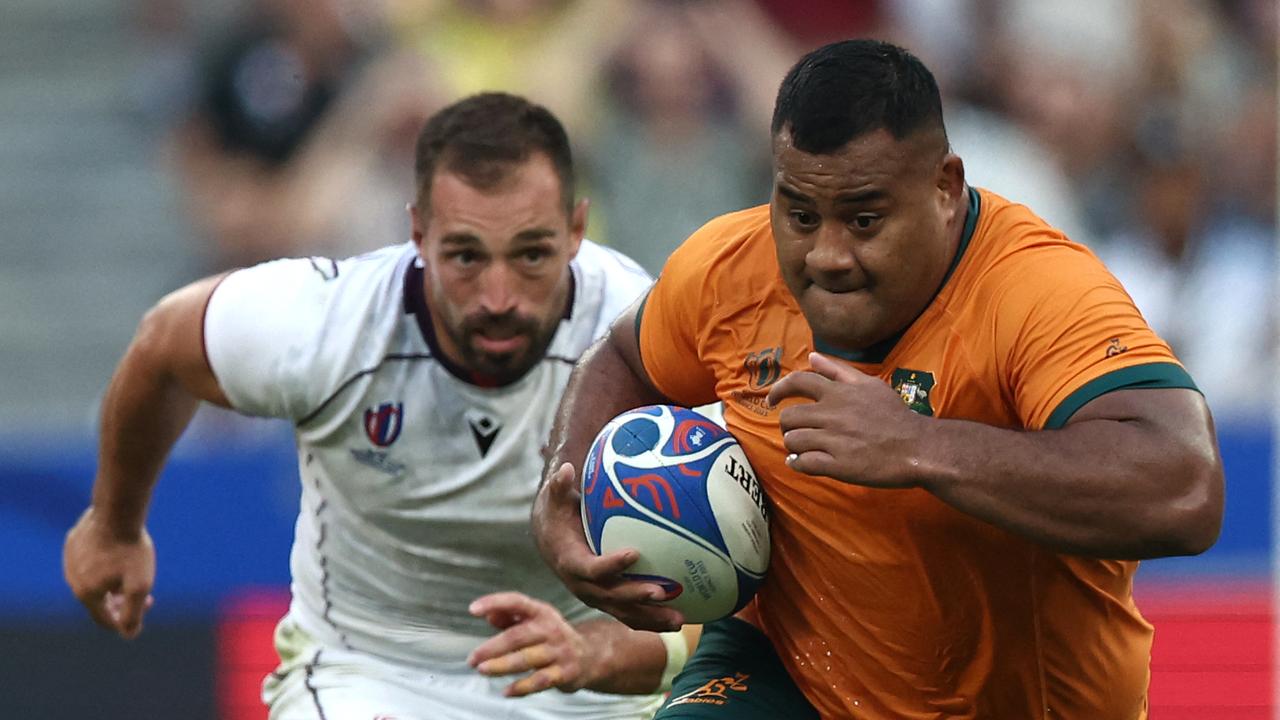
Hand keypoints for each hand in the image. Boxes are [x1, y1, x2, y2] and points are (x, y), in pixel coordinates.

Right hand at [63, 507, 155, 638]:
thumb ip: (133, 613)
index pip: (104, 618)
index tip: (146, 607)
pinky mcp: (73, 541)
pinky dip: (103, 562)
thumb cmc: (130, 549)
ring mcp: (70, 559)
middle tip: (144, 593)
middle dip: (121, 600)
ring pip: (92, 578)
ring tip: (131, 573)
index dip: (124, 620)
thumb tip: (129, 635)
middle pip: (98, 598)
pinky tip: (118, 555)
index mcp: (86, 594)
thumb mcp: (139, 585)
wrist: (117, 511)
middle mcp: (72, 579)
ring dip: (112, 581)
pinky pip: (88, 559)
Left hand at [467, 592, 591, 696]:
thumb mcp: (534, 621)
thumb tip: (488, 615)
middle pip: (518, 636)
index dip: (495, 602)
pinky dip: (521, 687)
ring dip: (502, 665)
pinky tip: (506, 692)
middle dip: (492, 647)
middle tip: (473, 658)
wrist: (590, 655)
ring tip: (482, 670)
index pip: (517, 602)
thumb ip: (509, 617)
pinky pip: (539, 681)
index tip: (473, 609)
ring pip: (526, 659)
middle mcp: (551, 629)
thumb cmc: (552, 637)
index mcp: (542, 612)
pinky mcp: (564, 673)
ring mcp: (559, 651)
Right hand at [531, 463, 684, 631]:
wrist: (550, 541)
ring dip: (651, 617)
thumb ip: (559, 487)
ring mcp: (596, 597)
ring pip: (624, 613)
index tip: (634, 553)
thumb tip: (566, 469)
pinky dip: (652, 619)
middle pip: (612, 597)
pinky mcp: (608, 601)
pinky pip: (630, 615)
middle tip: (663, 592)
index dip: (611, 564)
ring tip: (680, 619)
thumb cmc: (558, 516)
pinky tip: (679, 620)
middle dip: (636, 597)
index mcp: (571, 563)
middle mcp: (583, 586)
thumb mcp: (555, 500)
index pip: (592, 568)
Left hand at [767, 352, 927, 486]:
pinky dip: (797, 464)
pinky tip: (802, 463)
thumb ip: (838, 370)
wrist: (917, 448)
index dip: (778, 390)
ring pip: (793, 441)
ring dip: (793, 446)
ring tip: (804, 449)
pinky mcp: (837, 465)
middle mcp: (832, 414)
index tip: (771, 400)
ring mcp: (833, 440)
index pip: (797, 382)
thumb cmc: (895, 416)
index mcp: (838, 393)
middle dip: (787, 426)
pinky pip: (803, 464)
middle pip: (788, 417)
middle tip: (796, 432)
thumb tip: (812, 356)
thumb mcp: (869, 384)